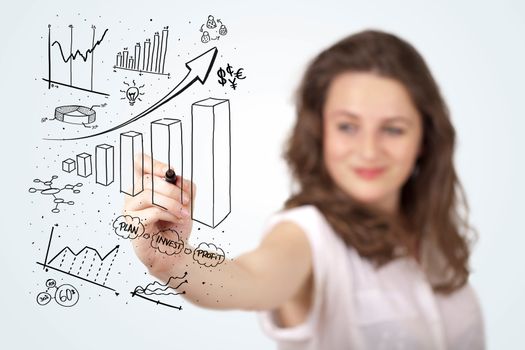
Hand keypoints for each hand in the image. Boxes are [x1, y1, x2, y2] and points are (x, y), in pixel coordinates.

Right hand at [124, 154, 195, 275]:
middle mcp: (132, 196)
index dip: (153, 163)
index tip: (169, 171)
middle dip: (172, 189)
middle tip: (186, 200)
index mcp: (143, 186)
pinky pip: (152, 212)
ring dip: (172, 203)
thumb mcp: (186, 201)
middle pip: (147, 180)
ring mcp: (130, 210)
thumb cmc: (176, 226)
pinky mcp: (134, 225)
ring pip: (149, 195)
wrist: (176, 252)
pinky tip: (177, 219)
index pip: (139, 162)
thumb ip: (184, 186)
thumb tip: (177, 178)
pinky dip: (169, 214)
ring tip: (184, 213)